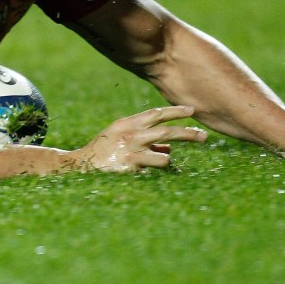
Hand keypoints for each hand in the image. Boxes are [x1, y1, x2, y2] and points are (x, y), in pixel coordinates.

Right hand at [72, 106, 207, 172]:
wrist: (80, 165)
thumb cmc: (103, 151)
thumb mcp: (120, 137)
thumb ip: (144, 139)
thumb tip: (168, 148)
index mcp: (127, 124)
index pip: (155, 114)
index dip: (175, 111)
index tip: (191, 110)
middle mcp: (130, 134)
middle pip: (166, 131)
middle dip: (187, 133)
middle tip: (204, 136)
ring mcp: (130, 151)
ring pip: (164, 153)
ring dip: (168, 159)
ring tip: (159, 164)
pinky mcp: (130, 167)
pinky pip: (154, 169)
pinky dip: (158, 171)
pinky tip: (149, 173)